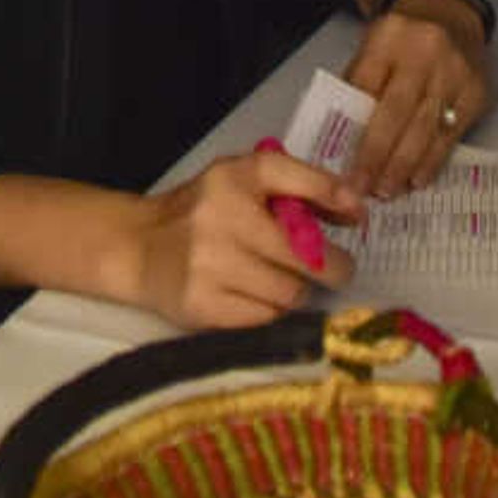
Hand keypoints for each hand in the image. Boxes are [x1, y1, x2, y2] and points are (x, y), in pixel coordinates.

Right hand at [126, 148, 359, 325]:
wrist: (139, 247)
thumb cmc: (204, 211)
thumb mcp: (243, 180)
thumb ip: (299, 186)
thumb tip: (355, 212)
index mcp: (233, 178)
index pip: (298, 180)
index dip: (336, 200)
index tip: (358, 218)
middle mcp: (220, 218)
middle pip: (305, 256)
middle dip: (331, 267)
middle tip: (336, 271)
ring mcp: (208, 266)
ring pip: (288, 294)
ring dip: (295, 291)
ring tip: (281, 282)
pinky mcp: (202, 306)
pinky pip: (263, 318)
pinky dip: (268, 311)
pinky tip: (254, 297)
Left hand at [337, 0, 492, 197]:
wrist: (451, 14)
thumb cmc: (402, 38)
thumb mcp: (372, 45)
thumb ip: (358, 84)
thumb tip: (340, 138)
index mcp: (388, 36)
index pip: (365, 87)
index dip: (351, 132)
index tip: (340, 165)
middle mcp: (424, 52)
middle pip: (396, 112)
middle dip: (377, 156)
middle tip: (363, 188)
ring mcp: (454, 72)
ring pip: (425, 128)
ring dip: (404, 165)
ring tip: (387, 190)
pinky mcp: (475, 91)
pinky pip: (450, 134)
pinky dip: (432, 160)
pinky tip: (417, 178)